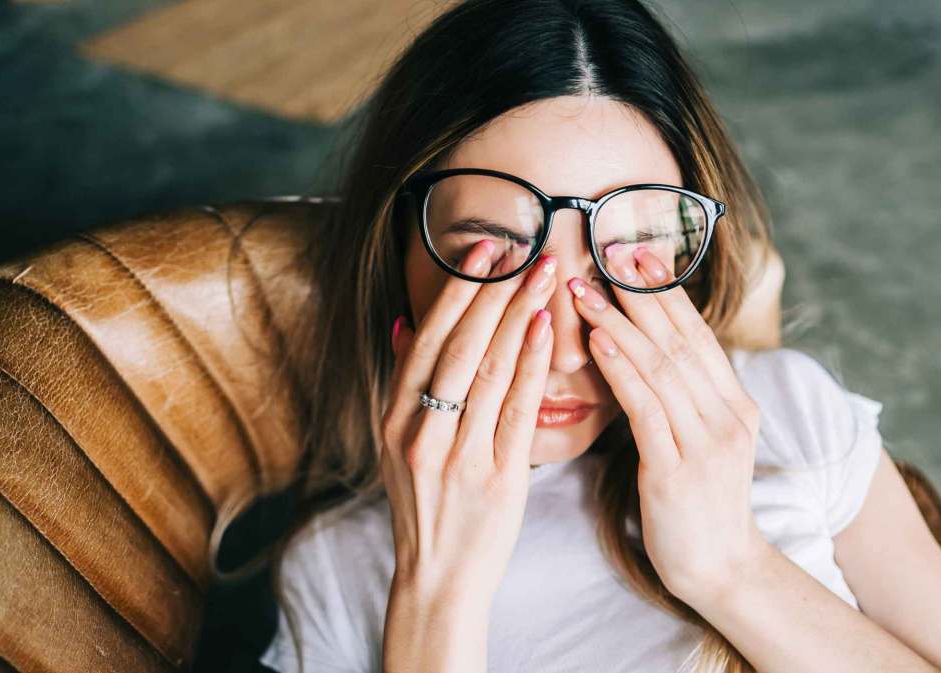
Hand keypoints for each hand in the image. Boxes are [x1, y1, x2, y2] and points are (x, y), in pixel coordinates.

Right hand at [380, 239, 557, 604]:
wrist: (438, 578)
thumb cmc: (426, 505)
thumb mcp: (398, 444)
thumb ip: (403, 384)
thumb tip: (403, 323)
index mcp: (395, 419)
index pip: (426, 339)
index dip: (457, 290)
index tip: (483, 249)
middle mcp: (420, 432)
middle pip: (458, 346)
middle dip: (493, 291)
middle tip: (524, 247)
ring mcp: (457, 455)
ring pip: (488, 370)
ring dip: (518, 315)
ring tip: (544, 274)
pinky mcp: (495, 477)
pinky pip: (515, 410)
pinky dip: (529, 365)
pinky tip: (545, 330)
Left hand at [568, 244, 773, 604]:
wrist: (721, 570)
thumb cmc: (698, 504)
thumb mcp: (702, 442)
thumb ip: (686, 398)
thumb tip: (650, 351)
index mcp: (736, 405)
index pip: (697, 335)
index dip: (666, 293)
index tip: (636, 254)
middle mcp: (728, 416)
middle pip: (679, 340)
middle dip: (641, 293)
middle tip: (607, 251)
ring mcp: (706, 442)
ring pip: (660, 367)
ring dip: (619, 323)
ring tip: (584, 289)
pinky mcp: (677, 471)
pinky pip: (646, 408)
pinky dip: (621, 370)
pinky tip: (596, 342)